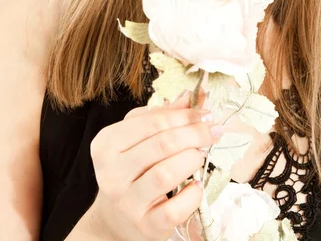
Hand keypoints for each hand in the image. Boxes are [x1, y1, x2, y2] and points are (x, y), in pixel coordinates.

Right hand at [88, 87, 217, 240]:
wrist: (116, 219)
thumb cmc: (131, 169)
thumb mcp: (139, 138)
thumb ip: (163, 115)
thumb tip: (192, 95)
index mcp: (107, 144)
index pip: (151, 122)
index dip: (183, 115)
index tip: (206, 113)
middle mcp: (111, 173)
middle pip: (161, 145)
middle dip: (194, 134)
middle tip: (213, 131)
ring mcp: (127, 202)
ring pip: (165, 174)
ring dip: (192, 160)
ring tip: (201, 155)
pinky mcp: (144, 226)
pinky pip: (174, 209)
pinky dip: (192, 195)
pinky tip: (197, 185)